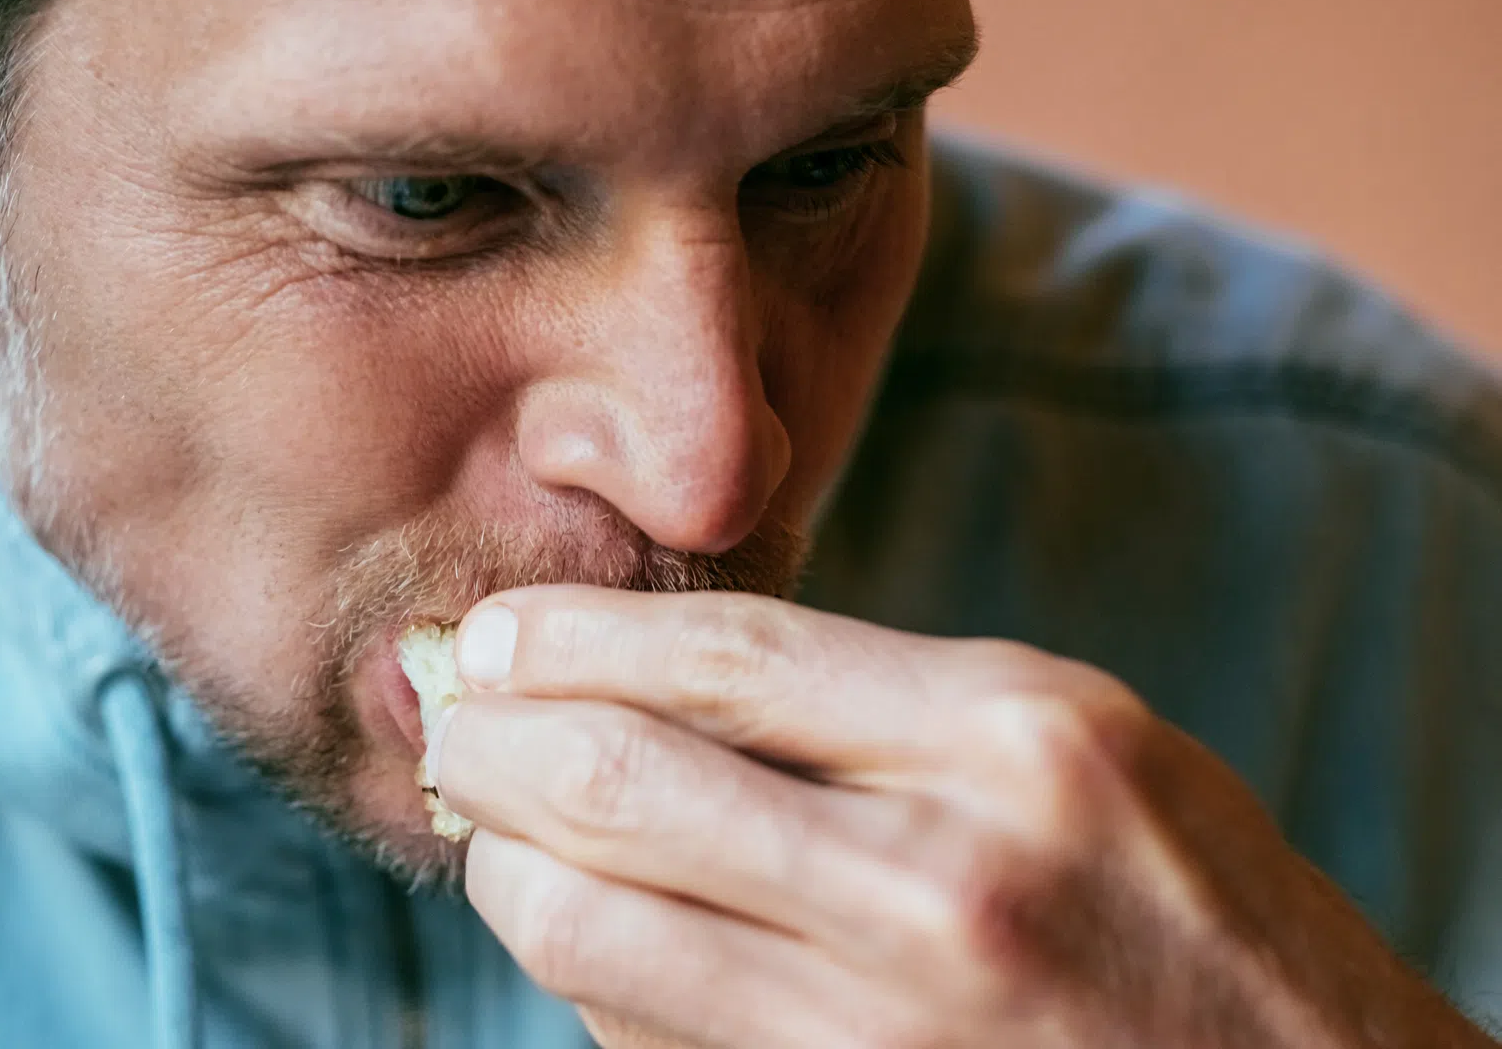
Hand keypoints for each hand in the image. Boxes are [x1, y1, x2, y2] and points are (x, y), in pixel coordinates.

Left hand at [432, 587, 1490, 1048]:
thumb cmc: (1187, 898)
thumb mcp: (1068, 738)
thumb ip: (870, 701)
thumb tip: (647, 673)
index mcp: (1006, 739)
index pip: (721, 656)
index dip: (575, 635)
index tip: (496, 633)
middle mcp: (938, 884)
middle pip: (619, 786)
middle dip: (492, 744)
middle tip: (454, 721)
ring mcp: (881, 1027)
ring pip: (591, 931)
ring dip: (507, 866)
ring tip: (496, 824)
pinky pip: (639, 1039)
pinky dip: (583, 971)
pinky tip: (588, 927)